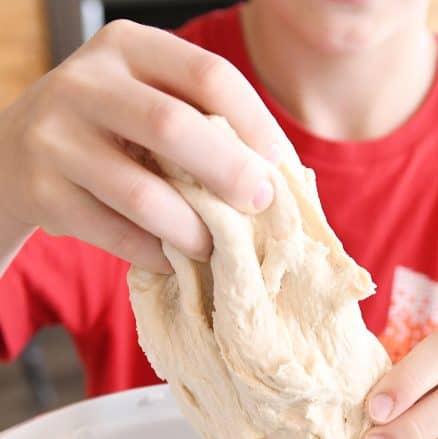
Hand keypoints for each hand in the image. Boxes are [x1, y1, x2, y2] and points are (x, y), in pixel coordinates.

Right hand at [0, 20, 284, 271]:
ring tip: (214, 247)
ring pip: (141, 192)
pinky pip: (114, 233)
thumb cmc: (105, 130)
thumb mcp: (141, 100)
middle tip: (259, 206)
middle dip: (228, 173)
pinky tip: (173, 260)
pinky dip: (153, 253)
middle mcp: (85, 83)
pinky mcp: (42, 193)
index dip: (254, 123)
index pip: (207, 74)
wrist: (12, 155)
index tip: (279, 165)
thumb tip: (277, 177)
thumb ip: (196, 121)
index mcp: (126, 47)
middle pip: (173, 126)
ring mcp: (56, 138)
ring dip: (191, 229)